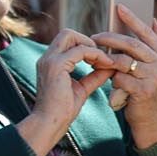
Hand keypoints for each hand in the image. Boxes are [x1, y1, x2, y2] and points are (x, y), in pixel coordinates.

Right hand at [17, 27, 114, 155]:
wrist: (51, 122)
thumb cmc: (63, 110)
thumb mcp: (82, 88)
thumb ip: (94, 76)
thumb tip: (109, 68)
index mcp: (50, 62)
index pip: (67, 40)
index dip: (85, 45)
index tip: (100, 59)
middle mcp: (47, 57)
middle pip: (68, 33)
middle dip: (87, 41)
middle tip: (102, 56)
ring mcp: (50, 60)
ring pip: (72, 36)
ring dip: (92, 46)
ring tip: (105, 61)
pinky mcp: (56, 66)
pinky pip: (80, 51)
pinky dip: (95, 55)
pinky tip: (105, 65)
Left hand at [95, 5, 156, 148]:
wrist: (155, 119)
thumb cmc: (149, 88)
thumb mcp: (156, 66)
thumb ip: (154, 45)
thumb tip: (152, 19)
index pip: (147, 33)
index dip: (132, 19)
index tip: (119, 6)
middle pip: (131, 44)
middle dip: (110, 38)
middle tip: (94, 37)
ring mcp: (155, 77)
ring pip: (122, 61)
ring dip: (105, 60)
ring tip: (95, 60)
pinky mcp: (144, 91)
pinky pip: (119, 78)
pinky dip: (111, 79)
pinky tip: (109, 82)